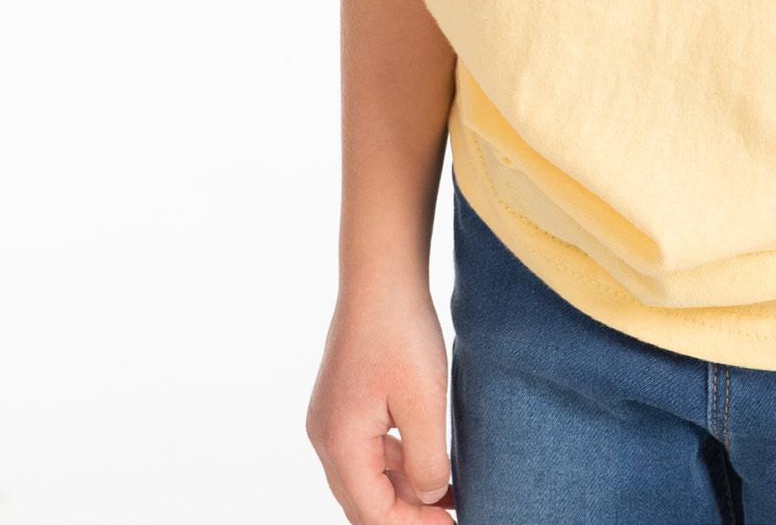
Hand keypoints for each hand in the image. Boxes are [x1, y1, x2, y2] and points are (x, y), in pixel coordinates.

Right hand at [306, 270, 458, 521]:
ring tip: (449, 496)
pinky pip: (368, 449)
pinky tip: (430, 461)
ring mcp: (332, 418)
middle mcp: (326, 436)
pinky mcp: (344, 402)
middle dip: (405, 516)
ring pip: (366, 476)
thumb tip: (429, 497)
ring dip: (404, 491)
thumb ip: (427, 460)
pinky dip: (398, 463)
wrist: (381, 275)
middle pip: (363, 501)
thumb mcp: (424, 401)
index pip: (372, 513)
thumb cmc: (401, 332)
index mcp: (340, 442)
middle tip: (450, 519)